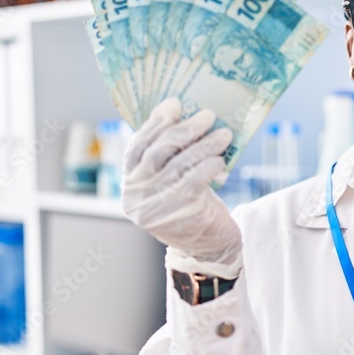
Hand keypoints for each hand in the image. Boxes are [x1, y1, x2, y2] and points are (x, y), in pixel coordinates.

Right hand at [122, 98, 242, 278]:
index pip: (135, 149)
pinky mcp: (181, 213)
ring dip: (204, 144)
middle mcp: (137, 198)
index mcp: (130, 186)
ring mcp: (156, 207)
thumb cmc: (194, 208)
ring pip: (179, 165)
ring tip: (224, 134)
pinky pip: (194, 180)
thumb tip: (179, 114)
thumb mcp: (174, 183)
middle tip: (207, 115)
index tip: (174, 104)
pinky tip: (220, 159)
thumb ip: (169, 158)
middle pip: (157, 153)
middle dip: (183, 129)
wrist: (210, 249)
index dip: (154, 124)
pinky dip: (209, 165)